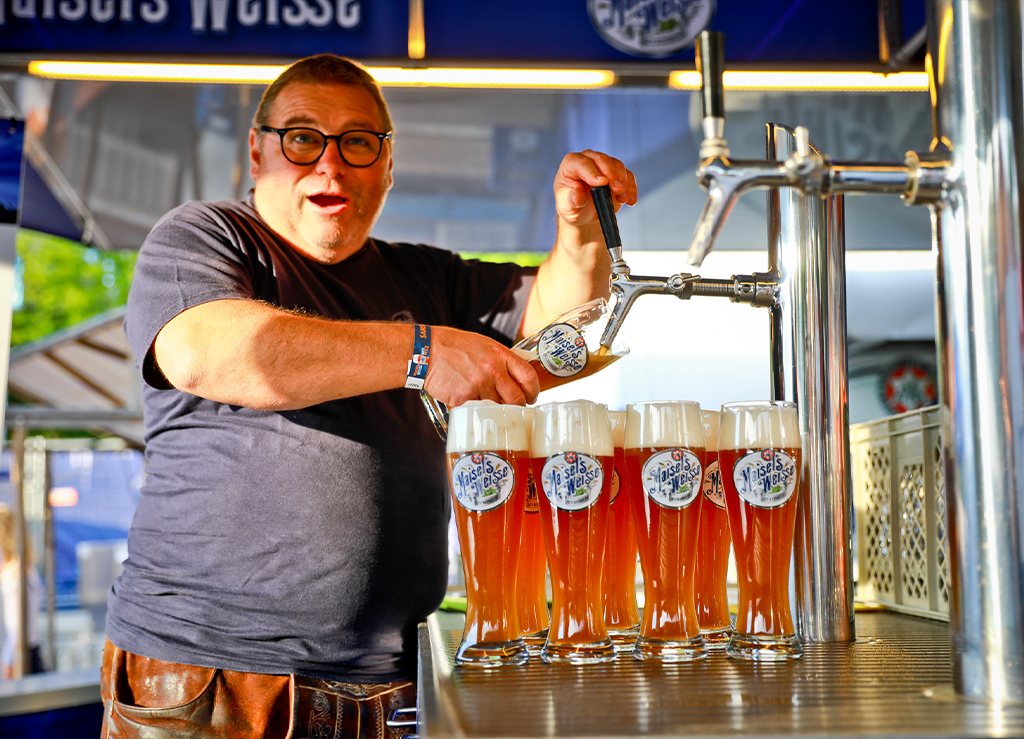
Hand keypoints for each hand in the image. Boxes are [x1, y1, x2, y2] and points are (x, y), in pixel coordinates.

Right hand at [424, 326, 539, 406]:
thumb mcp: (485, 345)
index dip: (534, 391)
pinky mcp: (464, 398)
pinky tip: (472, 403)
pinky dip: (477, 411)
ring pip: (498, 408)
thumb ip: (502, 360)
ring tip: (491, 406)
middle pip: (517, 398)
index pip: (528, 376)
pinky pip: (478, 411)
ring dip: (497, 410)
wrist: (427, 351)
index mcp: (500, 355)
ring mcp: (479, 385)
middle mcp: (493, 370)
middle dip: (519, 407)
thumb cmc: (456, 346)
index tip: (532, 396)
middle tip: (515, 408)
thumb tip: (516, 377)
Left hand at [553, 150, 637, 228]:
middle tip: (618, 190)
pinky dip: (631, 187)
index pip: (581, 163)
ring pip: (617, 165)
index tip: (602, 183)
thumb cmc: (573, 208)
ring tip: (623, 199)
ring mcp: (603, 164)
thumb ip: (573, 201)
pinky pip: (627, 175)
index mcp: (570, 164)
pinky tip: (630, 200)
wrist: (585, 213)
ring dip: (623, 182)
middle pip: (602, 160)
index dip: (592, 172)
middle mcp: (587, 159)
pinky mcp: (617, 172)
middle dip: (612, 175)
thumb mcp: (569, 209)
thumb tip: (579, 195)